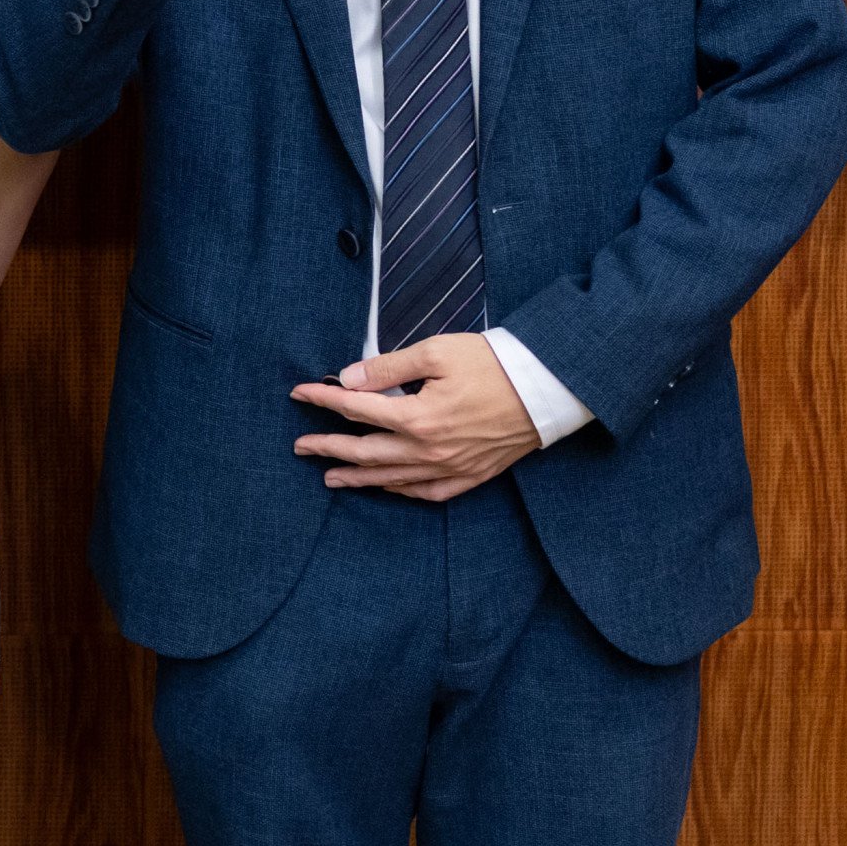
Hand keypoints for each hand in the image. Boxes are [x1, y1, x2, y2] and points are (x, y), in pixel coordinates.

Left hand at [290, 333, 541, 501]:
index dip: (323, 400)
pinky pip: (426, 492)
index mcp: (417, 417)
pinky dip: (400, 490)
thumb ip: (388, 367)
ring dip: (357, 478)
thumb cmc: (493, 364)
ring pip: (391, 479)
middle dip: (328, 448)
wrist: (546, 389)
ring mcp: (449, 468)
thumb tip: (348, 379)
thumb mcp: (437, 352)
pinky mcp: (470, 475)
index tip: (300, 394)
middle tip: (301, 447)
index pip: (356, 410)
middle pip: (365, 452)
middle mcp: (429, 450)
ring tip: (330, 478)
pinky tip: (387, 487)